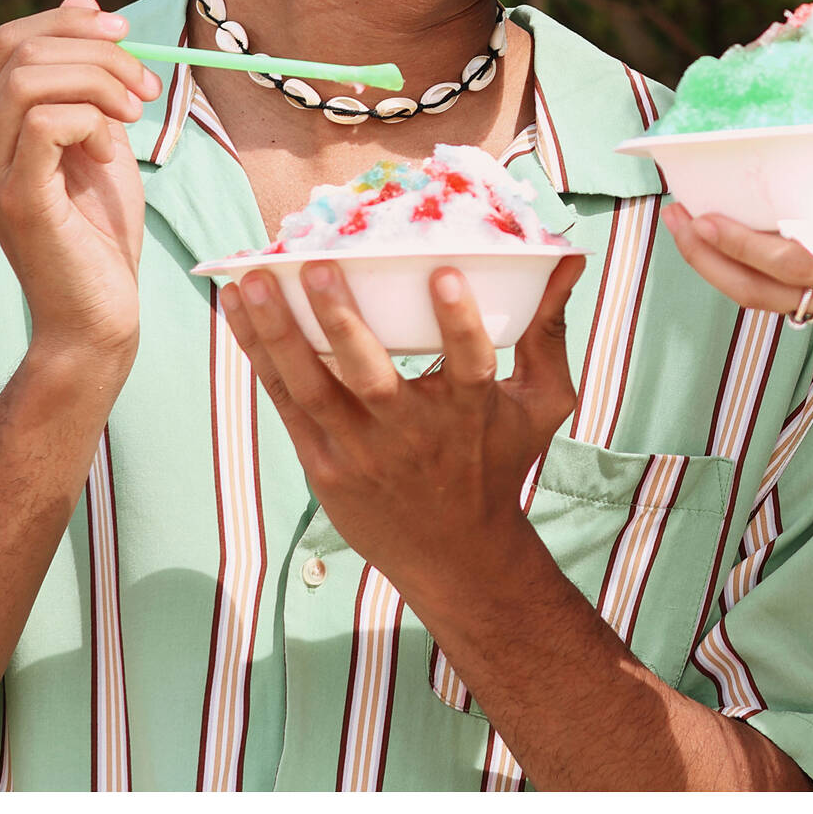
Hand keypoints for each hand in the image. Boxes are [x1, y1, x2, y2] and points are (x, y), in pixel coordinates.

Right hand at [0, 0, 152, 373]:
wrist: (99, 308)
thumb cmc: (101, 227)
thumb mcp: (101, 133)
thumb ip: (87, 76)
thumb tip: (82, 2)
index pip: (12, 40)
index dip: (71, 23)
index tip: (126, 36)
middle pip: (22, 51)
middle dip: (99, 54)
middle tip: (146, 89)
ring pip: (31, 79)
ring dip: (101, 84)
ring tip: (133, 118)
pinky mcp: (14, 197)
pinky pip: (46, 122)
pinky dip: (92, 122)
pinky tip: (112, 152)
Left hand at [218, 251, 584, 589]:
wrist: (456, 555)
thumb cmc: (501, 462)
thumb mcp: (542, 402)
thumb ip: (548, 330)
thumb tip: (571, 258)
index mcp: (470, 413)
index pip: (467, 364)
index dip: (458, 320)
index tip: (444, 272)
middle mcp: (412, 434)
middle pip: (372, 377)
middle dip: (342, 321)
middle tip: (321, 266)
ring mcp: (362, 453)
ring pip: (313, 388)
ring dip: (279, 333)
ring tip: (256, 281)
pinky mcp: (324, 466)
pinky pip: (286, 403)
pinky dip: (261, 356)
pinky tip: (241, 310)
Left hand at [664, 159, 812, 415]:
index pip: (796, 264)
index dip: (741, 246)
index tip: (701, 220)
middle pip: (768, 293)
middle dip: (713, 260)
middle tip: (674, 222)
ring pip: (788, 304)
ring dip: (743, 271)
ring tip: (706, 229)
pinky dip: (793, 283)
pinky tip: (784, 250)